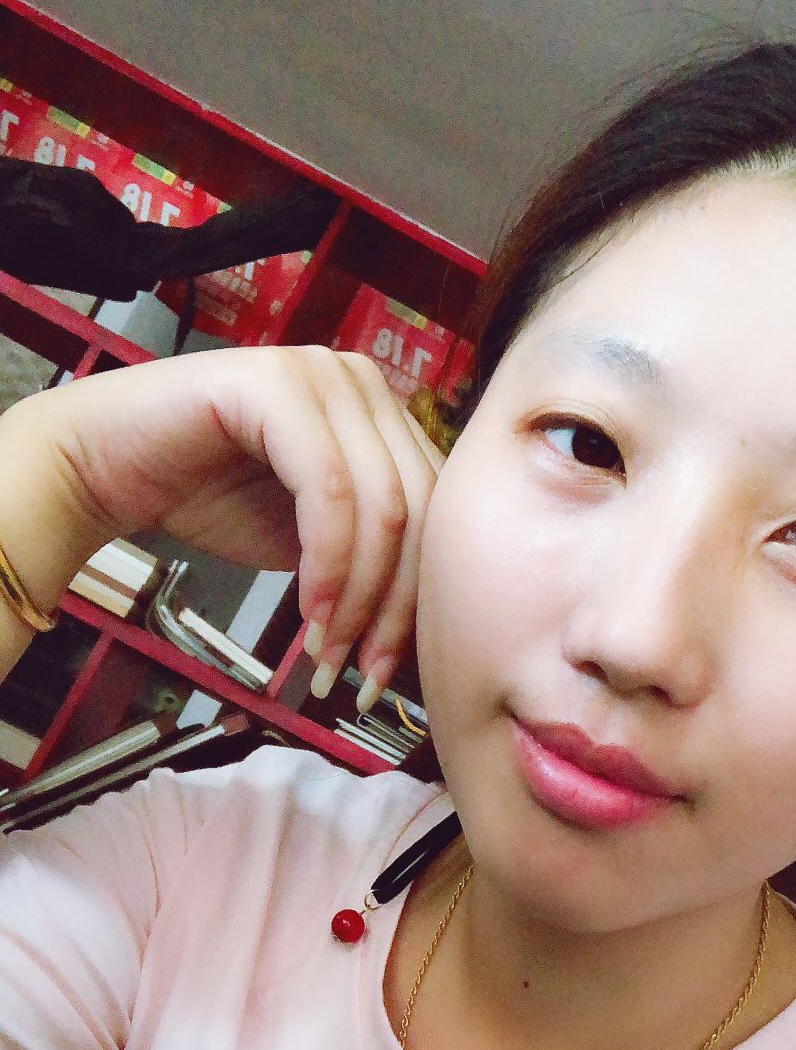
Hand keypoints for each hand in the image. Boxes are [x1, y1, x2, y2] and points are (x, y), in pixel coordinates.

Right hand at [26, 345, 445, 697]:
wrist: (104, 468)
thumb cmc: (206, 497)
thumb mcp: (313, 538)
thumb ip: (371, 556)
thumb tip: (424, 626)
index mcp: (383, 412)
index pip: (437, 509)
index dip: (422, 598)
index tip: (389, 671)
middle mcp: (363, 381)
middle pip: (420, 510)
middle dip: (394, 608)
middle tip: (362, 675)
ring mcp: (321, 375)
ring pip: (381, 506)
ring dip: (359, 596)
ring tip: (327, 652)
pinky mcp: (276, 385)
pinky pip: (327, 489)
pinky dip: (328, 563)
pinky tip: (310, 612)